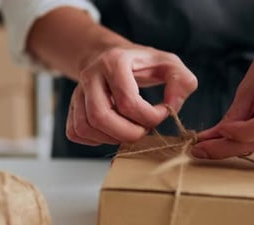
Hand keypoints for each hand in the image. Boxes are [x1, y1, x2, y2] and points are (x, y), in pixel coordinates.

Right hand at [66, 45, 197, 145]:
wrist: (109, 56)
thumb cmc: (141, 64)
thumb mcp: (169, 64)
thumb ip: (182, 81)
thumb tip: (172, 107)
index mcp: (114, 62)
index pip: (127, 101)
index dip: (149, 117)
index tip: (162, 113)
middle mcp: (90, 76)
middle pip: (100, 117)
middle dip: (128, 133)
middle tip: (144, 130)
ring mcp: (77, 92)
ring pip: (85, 127)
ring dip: (111, 138)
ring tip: (130, 129)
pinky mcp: (72, 107)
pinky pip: (76, 132)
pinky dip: (96, 139)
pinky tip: (113, 130)